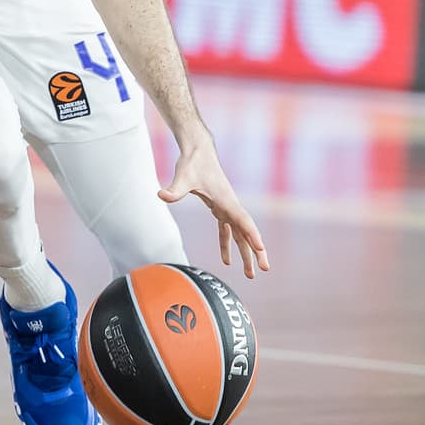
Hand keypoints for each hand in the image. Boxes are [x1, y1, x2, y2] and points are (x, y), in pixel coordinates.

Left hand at [158, 142, 269, 278]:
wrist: (197, 150)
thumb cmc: (192, 162)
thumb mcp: (183, 176)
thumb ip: (174, 189)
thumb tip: (161, 195)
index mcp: (226, 200)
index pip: (243, 220)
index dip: (253, 235)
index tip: (261, 249)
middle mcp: (230, 205)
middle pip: (246, 232)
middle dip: (256, 251)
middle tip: (264, 270)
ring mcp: (226, 207)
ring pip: (239, 234)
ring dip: (245, 253)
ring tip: (249, 274)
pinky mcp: (219, 208)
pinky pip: (226, 230)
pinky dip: (227, 245)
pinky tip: (227, 260)